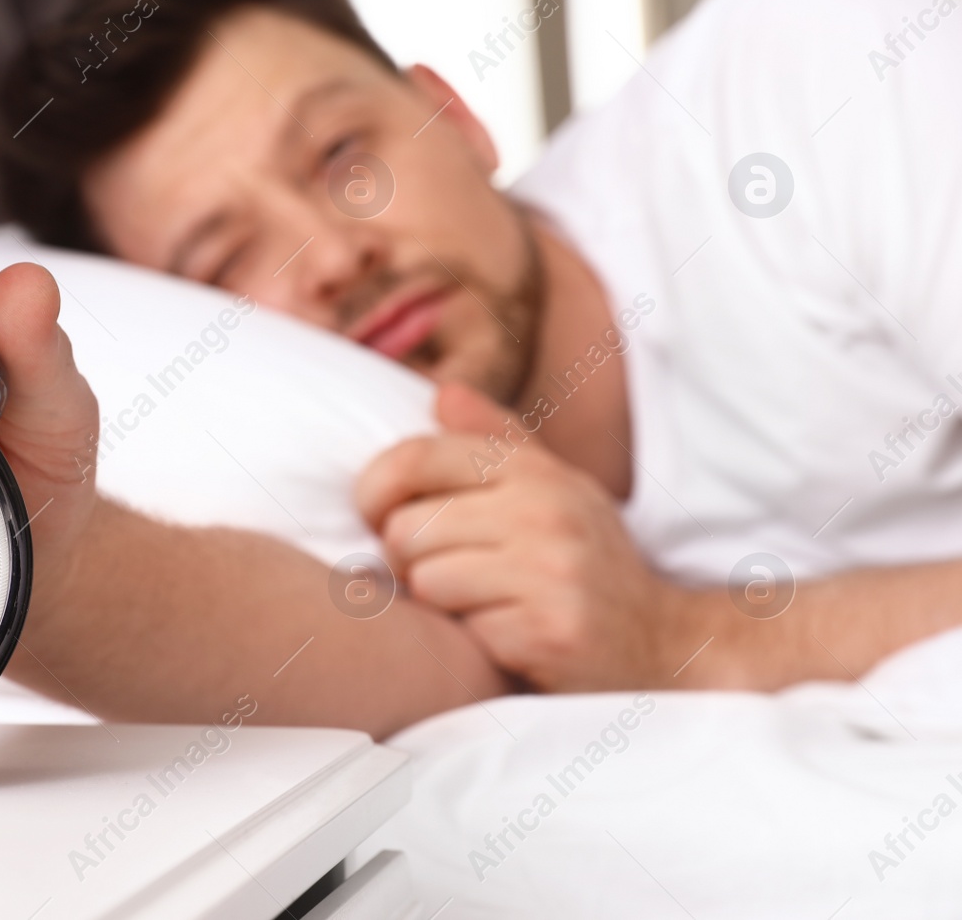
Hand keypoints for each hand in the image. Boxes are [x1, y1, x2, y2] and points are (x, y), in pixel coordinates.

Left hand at [355, 381, 684, 691]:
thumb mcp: (552, 485)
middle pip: (405, 528)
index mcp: (533, 469)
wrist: (662, 641)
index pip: (414, 458)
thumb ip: (494, 438)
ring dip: (438, 601)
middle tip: (439, 570)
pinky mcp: (549, 630)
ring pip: (425, 579)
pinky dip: (474, 637)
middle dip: (407, 558)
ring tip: (477, 600)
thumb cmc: (585, 558)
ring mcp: (551, 571)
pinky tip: (509, 632)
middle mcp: (544, 510)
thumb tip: (441, 392)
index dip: (373, 490)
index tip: (377, 515)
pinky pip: (462, 629)